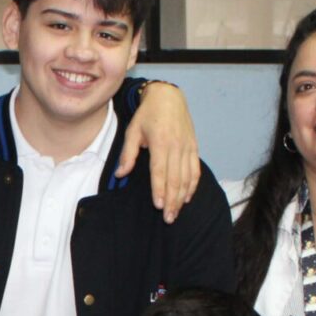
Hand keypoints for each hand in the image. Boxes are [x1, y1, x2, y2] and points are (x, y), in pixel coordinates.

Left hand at [116, 81, 200, 221]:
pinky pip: (195, 170)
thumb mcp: (132, 130)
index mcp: (161, 142)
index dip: (160, 189)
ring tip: (176, 213)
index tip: (159, 205)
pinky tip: (187, 197)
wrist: (169, 97)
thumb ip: (128, 154)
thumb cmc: (147, 114)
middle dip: (172, 200)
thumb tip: (121, 174)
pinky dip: (192, 185)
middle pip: (175, 179)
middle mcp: (177, 146)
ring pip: (187, 177)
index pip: (160, 171)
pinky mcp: (194, 147)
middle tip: (168, 218)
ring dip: (182, 197)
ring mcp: (188, 147)